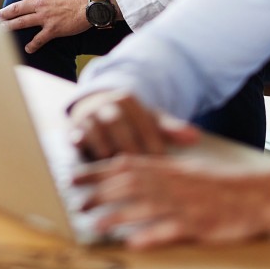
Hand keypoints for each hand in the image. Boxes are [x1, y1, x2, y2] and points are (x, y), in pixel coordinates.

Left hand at [0, 0, 101, 51]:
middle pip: (16, 8)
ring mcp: (44, 17)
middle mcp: (39, 2)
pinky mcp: (52, 30)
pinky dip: (32, 45)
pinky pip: (39, 39)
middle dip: (5, 12)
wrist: (92, 4)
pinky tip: (28, 49)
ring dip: (10, 26)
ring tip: (3, 28)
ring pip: (21, 22)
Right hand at [66, 89, 199, 158]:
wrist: (96, 110)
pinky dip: (81, 143)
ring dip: (105, 146)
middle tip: (141, 169)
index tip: (162, 160)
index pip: (142, 119)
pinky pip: (76, 134)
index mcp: (128, 99)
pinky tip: (89, 158)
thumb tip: (195, 137)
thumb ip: (171, 129)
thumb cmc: (130, 122)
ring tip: (116, 166)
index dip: (152, 140)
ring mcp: (88, 114)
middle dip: (129, 145)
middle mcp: (106, 104)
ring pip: (96, 128)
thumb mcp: (150, 122)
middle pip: (119, 123)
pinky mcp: (74, 127)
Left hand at [73, 157, 269, 247]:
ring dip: (116, 216)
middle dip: (98, 194)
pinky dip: (151, 237)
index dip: (95, 171)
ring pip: (144, 207)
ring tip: (95, 226)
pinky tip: (133, 243)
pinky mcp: (198, 225)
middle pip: (127, 185)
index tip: (73, 177)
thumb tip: (127, 171)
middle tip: (77, 205)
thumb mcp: (187, 170)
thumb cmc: (221, 183)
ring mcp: (184, 204)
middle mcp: (171, 183)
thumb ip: (158, 171)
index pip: (124, 165)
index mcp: (167, 167)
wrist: (257, 194)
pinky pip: (170, 231)